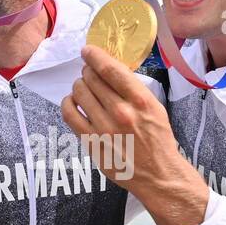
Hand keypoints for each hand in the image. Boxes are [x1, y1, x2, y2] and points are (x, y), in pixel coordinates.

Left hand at [61, 46, 207, 224]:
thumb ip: (133, 89)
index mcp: (141, 101)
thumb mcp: (154, 108)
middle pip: (92, 78)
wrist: (157, 174)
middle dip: (88, 71)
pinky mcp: (91, 143)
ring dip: (79, 85)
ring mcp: (104, 128)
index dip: (95, 55)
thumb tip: (109, 69)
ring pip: (79, 92)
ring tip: (84, 89)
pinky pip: (69, 114)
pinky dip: (68, 103)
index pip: (110, 69)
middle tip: (90, 73)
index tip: (88, 51)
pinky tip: (73, 102)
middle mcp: (121, 113)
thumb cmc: (158, 139)